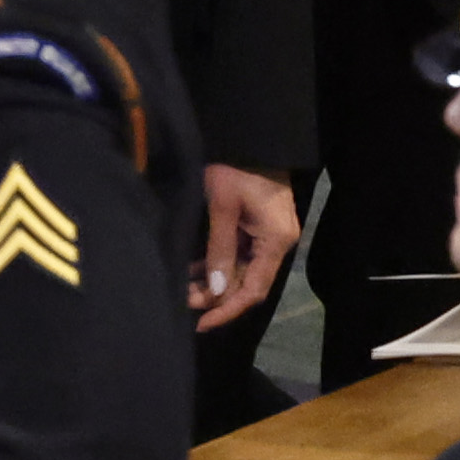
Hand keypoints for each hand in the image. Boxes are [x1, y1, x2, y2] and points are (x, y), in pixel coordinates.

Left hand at [194, 162, 302, 325]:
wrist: (248, 137)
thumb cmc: (235, 168)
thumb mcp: (222, 207)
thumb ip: (219, 249)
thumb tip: (217, 291)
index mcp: (276, 242)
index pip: (254, 289)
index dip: (228, 309)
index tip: (202, 323)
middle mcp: (275, 244)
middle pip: (247, 282)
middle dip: (216, 296)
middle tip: (183, 303)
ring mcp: (265, 235)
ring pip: (239, 270)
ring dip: (213, 282)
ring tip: (183, 291)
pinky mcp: (253, 226)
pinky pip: (235, 254)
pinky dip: (214, 264)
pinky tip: (190, 272)